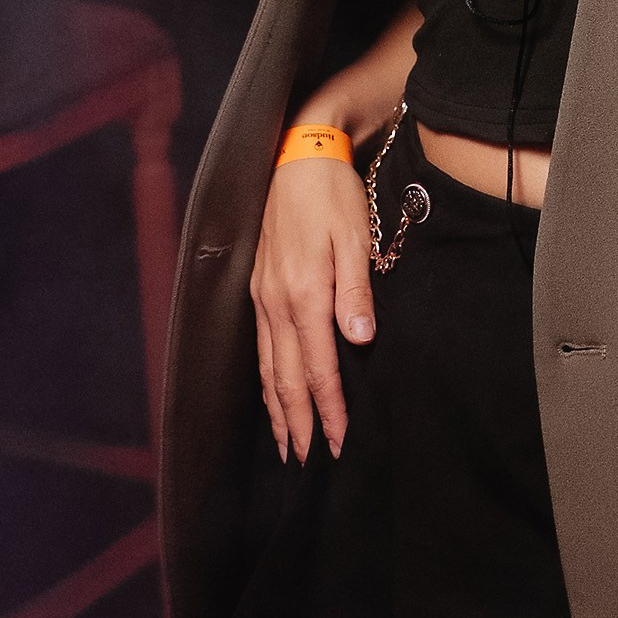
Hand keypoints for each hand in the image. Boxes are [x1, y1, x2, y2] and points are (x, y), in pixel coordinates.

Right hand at [250, 152, 374, 463]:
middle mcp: (276, 302)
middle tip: (311, 461)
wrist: (298, 155)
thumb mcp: (354, 236)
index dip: (329, 409)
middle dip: (300, 422)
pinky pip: (261, 348)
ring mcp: (262, 297)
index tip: (341, 443)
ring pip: (268, 368)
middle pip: (286, 378)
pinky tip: (273, 395)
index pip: (319, 367)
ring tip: (289, 444)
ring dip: (278, 409)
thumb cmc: (332, 195)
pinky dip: (266, 380)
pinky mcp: (258, 289)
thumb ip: (355, 290)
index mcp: (303, 293)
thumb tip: (359, 339)